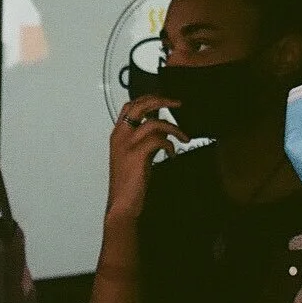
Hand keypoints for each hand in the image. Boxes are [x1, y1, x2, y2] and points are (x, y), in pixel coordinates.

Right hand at [107, 96, 188, 219]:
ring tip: (183, 137)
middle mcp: (120, 136)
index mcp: (118, 134)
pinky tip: (172, 153)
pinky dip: (170, 144)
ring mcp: (127, 144)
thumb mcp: (134, 156)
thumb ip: (144, 140)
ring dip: (173, 128)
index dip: (149, 98)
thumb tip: (162, 130)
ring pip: (153, 122)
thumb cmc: (128, 183)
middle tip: (177, 103)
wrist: (122, 204)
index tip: (166, 99)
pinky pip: (158, 139)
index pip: (131, 106)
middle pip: (139, 105)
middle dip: (161, 100)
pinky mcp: (137, 154)